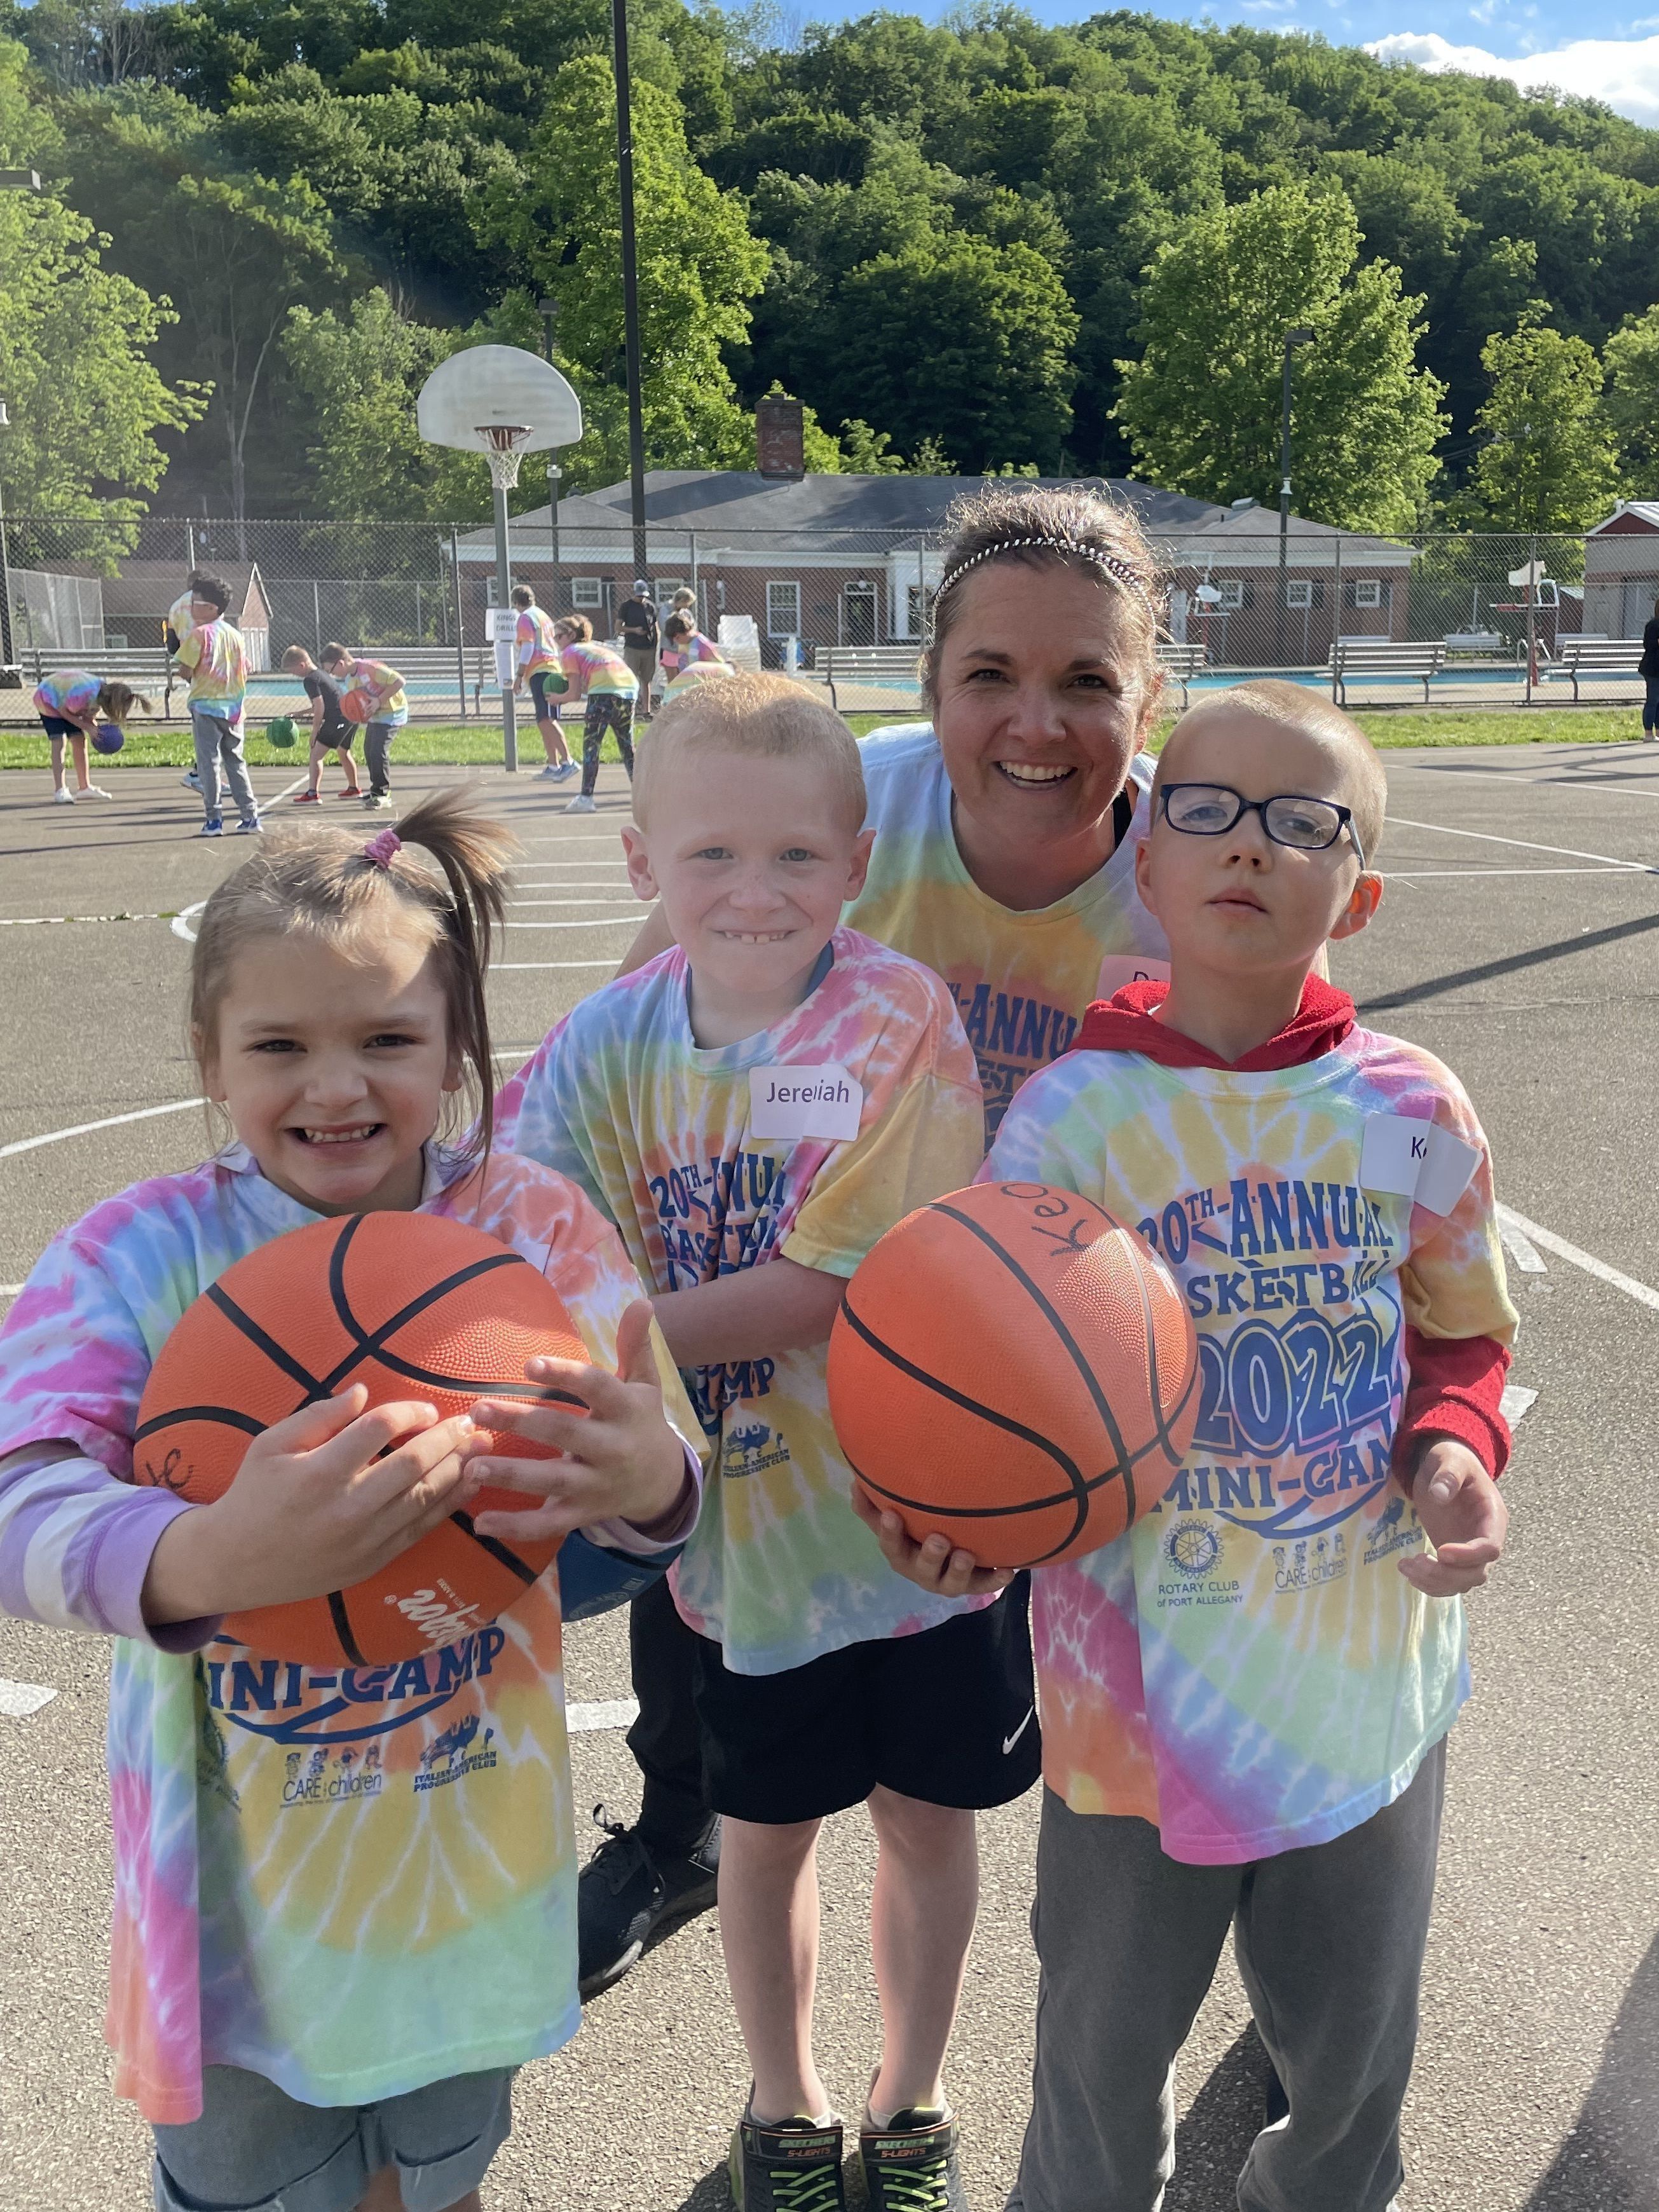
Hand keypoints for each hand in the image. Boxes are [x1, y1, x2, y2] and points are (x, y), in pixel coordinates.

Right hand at [142, 1388, 477, 1623]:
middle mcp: (346, 1507)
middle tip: (472, 1421)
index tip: (425, 1409)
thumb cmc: (253, 1494)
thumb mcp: (271, 1445)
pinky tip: (467, 1484)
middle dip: (448, 1438)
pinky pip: (420, 1529)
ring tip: (482, 1447)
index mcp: (318, 1472)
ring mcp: (362, 1539)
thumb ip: (319, 1416)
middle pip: (412, 1464)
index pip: (379, 1429)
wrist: (235, 1563)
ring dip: (458, 1469)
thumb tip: (363, 1391)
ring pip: (424, 1498)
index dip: (409, 1412)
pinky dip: (448, 1505)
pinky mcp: (372, 1561)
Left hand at [462, 1301, 689, 1542]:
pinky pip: (548, 1525)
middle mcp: (613, 1449)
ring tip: (471, 1465)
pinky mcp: (583, 1515)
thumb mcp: (644, 1384)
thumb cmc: (641, 1422)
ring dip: (511, 1475)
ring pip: (552, 1482)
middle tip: (480, 1408)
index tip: (528, 1363)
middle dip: (521, 1423)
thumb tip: (642, 1300)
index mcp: (626, 1410)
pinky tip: (481, 1522)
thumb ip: (636, 1344)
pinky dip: (515, 1528)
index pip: (597, 1388)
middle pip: (564, 1435)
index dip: (565, 1375)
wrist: (663, 1483)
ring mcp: (597, 1486)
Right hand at [850, 1482, 1012, 1598]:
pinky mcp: (974, 1585)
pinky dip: (996, 1580)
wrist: (947, 1556)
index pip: (891, 1546)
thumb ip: (873, 1506)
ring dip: (958, 1570)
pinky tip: (1009, 1570)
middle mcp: (923, 1572)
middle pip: (923, 1569)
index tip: (892, 1515)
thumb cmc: (914, 1532)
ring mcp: (949, 1582)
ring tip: (966, 1555)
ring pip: (952, 1583)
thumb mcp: (894, 1520)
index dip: (890, 1533)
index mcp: (902, 1555)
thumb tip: (855, 1481)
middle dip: (930, 1556)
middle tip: (938, 1539)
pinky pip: (986, 1585)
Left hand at [1398, 1438, 1507, 1595]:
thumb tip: (1439, 1495)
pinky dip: (1430, 1583)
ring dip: (1435, 1582)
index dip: (1468, 1555)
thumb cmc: (1452, 1461)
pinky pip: (1448, 1580)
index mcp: (1492, 1517)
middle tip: (1415, 1562)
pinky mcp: (1453, 1557)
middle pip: (1476, 1572)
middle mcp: (1486, 1539)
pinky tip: (1408, 1571)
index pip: (1490, 1548)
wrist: (1446, 1468)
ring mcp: (1470, 1551)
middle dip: (1446, 1574)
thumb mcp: (1451, 1459)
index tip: (1440, 1551)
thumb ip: (1448, 1475)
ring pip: (1462, 1582)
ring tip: (1405, 1566)